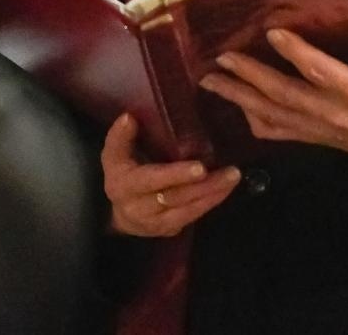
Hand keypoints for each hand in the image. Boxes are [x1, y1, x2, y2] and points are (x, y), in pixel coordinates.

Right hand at [102, 114, 240, 237]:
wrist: (120, 215)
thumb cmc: (121, 173)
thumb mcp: (114, 154)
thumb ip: (120, 137)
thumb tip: (129, 117)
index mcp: (124, 185)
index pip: (151, 180)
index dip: (175, 175)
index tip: (200, 167)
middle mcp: (139, 208)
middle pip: (175, 196)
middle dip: (204, 185)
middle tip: (231, 172)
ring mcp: (155, 222)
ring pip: (187, 209)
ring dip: (213, 194)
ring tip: (233, 177)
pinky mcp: (169, 229)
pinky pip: (192, 217)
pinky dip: (211, 202)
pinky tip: (226, 189)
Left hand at [199, 27, 347, 175]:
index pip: (320, 72)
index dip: (296, 53)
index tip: (272, 33)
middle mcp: (329, 111)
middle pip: (283, 93)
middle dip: (250, 76)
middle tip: (223, 58)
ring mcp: (316, 128)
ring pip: (271, 113)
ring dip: (238, 97)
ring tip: (211, 80)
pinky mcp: (310, 138)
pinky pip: (274, 131)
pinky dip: (251, 117)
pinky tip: (236, 102)